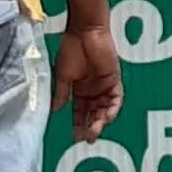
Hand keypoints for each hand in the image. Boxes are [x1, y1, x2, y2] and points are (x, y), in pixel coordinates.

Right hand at [53, 21, 122, 142]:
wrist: (85, 32)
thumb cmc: (71, 50)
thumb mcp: (63, 76)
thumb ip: (61, 93)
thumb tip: (55, 110)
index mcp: (79, 89)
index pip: (80, 111)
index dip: (78, 124)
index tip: (76, 137)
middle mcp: (92, 90)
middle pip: (93, 113)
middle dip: (90, 127)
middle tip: (88, 139)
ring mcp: (104, 85)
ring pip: (104, 109)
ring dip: (101, 121)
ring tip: (95, 131)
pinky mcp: (114, 80)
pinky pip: (116, 98)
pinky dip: (112, 109)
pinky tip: (107, 117)